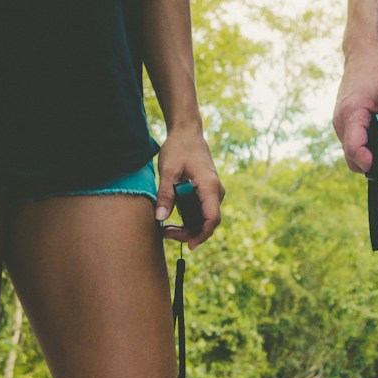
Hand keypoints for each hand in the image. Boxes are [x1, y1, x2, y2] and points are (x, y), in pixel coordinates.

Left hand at [156, 124, 222, 248]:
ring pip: (205, 218)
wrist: (187, 132)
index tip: (188, 245)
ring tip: (167, 228)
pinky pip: (203, 211)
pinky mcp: (208, 191)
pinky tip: (174, 218)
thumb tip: (160, 217)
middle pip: (208, 222)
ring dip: (189, 227)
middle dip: (190, 233)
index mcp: (209, 187)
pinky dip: (190, 218)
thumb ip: (165, 194)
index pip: (211, 219)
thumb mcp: (168, 170)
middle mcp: (216, 192)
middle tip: (166, 233)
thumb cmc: (178, 148)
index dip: (201, 235)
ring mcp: (213, 192)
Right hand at [331, 44, 377, 174]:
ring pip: (352, 154)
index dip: (370, 163)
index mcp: (352, 112)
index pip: (354, 149)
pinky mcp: (344, 124)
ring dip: (373, 157)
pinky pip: (354, 144)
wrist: (364, 52)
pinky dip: (369, 147)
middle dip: (374, 166)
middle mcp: (341, 121)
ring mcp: (340, 123)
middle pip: (352, 158)